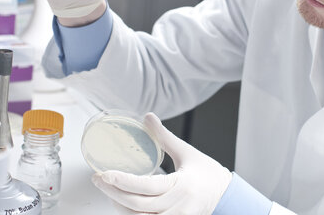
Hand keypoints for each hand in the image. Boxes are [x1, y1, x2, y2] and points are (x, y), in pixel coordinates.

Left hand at [92, 113, 232, 214]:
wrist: (226, 197)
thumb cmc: (208, 175)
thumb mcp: (187, 152)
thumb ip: (164, 136)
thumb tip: (147, 117)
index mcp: (181, 186)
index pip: (146, 186)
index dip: (123, 181)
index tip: (105, 174)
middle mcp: (177, 207)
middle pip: (137, 206)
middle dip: (113, 193)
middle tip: (98, 179)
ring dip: (119, 206)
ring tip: (108, 189)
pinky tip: (121, 204)